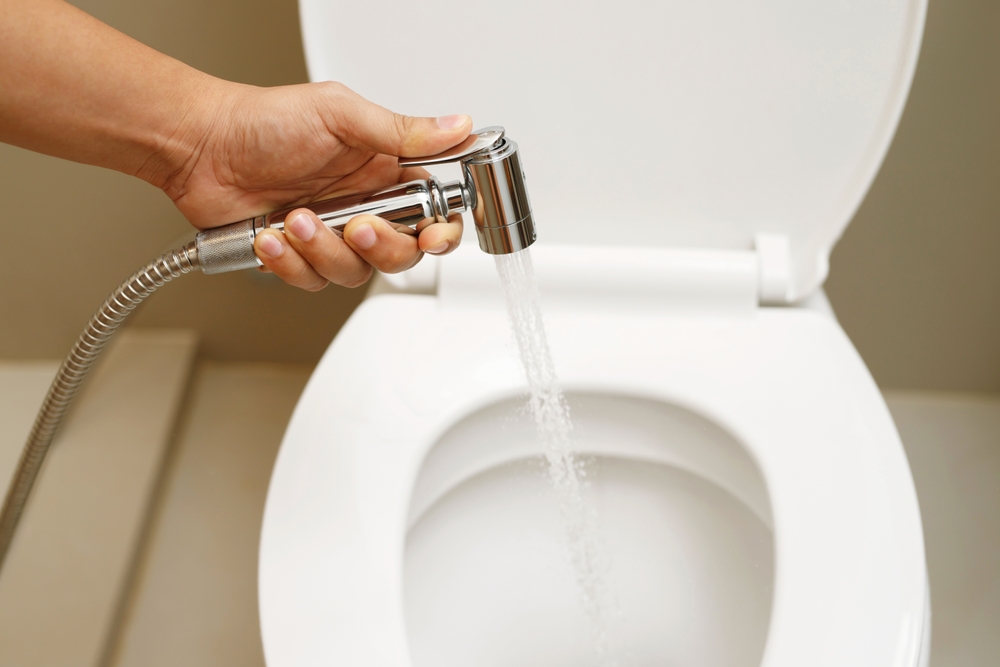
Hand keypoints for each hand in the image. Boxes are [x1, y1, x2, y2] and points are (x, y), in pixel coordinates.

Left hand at [161, 81, 471, 289]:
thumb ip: (402, 131)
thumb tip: (458, 128)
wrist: (202, 148)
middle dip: (379, 246)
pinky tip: (272, 235)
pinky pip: (313, 281)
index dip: (441, 233)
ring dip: (324, 250)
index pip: (435, 212)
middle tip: (355, 224)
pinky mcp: (300, 257)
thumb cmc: (264, 122)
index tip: (432, 238)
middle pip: (402, 254)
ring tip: (295, 218)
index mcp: (383, 172)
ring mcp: (332, 235)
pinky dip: (290, 262)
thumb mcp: (340, 115)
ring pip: (355, 272)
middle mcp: (364, 206)